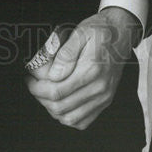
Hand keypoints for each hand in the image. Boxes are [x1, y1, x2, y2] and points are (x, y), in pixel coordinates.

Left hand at [24, 7, 139, 129]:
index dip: (37, 86)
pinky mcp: (105, 102)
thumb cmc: (100, 30)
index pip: (56, 91)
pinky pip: (82, 121)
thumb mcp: (81, 32)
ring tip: (44, 92)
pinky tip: (60, 102)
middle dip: (40, 97)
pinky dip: (66, 117)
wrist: (121, 32)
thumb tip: (53, 75)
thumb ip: (65, 54)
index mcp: (92, 69)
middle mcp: (100, 87)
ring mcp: (103, 97)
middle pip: (60, 106)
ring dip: (51, 108)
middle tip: (33, 83)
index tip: (30, 76)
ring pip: (69, 118)